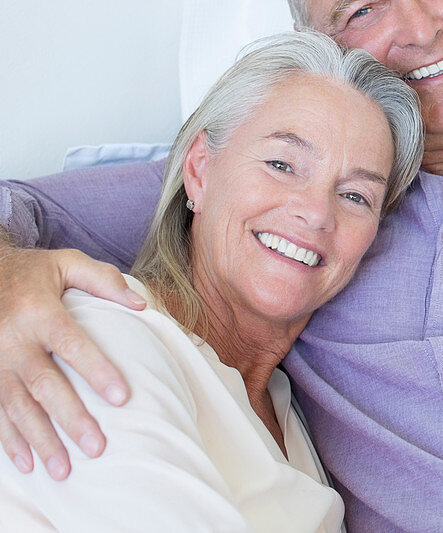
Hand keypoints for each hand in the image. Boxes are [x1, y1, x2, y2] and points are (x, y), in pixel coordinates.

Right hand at [0, 244, 144, 478]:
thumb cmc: (32, 272)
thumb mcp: (66, 262)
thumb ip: (103, 279)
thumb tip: (141, 304)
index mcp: (38, 311)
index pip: (71, 344)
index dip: (96, 370)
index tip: (121, 397)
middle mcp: (13, 340)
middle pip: (44, 385)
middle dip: (69, 418)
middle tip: (96, 447)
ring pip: (18, 407)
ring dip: (40, 440)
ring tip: (65, 470)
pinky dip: (10, 441)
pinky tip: (27, 464)